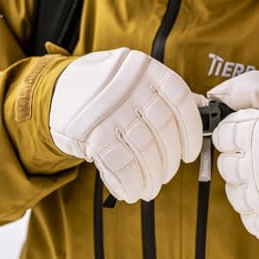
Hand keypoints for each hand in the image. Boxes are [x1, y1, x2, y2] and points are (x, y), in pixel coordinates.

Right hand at [50, 48, 204, 202]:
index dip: (191, 133)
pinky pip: (120, 164)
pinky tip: (130, 190)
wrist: (56, 91)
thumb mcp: (133, 78)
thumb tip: (202, 110)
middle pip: (164, 131)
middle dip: (168, 162)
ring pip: (144, 151)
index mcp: (143, 68)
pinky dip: (128, 183)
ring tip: (149, 188)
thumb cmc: (104, 89)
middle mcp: (128, 85)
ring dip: (150, 178)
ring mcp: (109, 108)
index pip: (180, 101)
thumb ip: (162, 93)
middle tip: (164, 176)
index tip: (189, 154)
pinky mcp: (90, 131)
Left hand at [209, 71, 258, 239]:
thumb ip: (242, 89)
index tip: (246, 132)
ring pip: (236, 195)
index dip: (231, 133)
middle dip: (239, 160)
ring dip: (247, 187)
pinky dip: (258, 213)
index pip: (220, 137)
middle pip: (225, 167)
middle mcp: (255, 165)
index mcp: (251, 133)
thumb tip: (212, 97)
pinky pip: (252, 222)